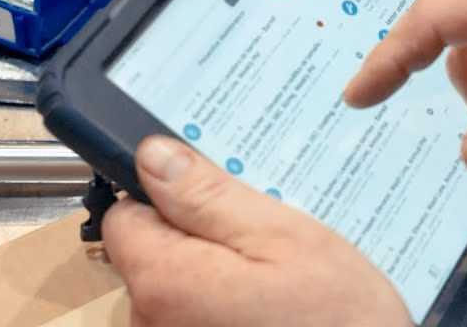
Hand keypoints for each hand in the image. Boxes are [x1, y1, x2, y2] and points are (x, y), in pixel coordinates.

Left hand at [103, 136, 412, 326]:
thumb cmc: (340, 322)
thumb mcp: (284, 236)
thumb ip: (208, 196)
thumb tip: (153, 157)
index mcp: (166, 282)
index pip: (127, 215)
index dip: (170, 197)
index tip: (218, 198)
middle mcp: (151, 325)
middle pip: (151, 256)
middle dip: (201, 239)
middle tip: (265, 243)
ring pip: (177, 291)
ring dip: (217, 278)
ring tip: (277, 283)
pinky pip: (196, 318)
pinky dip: (225, 310)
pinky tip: (269, 311)